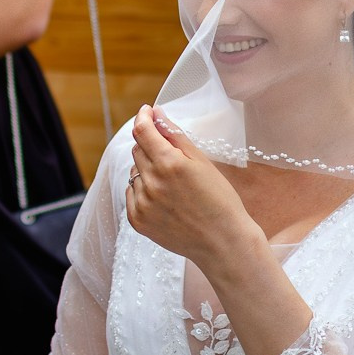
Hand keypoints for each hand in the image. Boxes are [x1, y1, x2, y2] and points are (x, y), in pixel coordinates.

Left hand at [126, 105, 259, 273]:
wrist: (222, 242)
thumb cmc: (219, 200)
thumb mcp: (202, 162)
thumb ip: (175, 135)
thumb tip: (156, 113)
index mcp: (169, 164)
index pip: (143, 130)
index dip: (143, 117)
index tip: (147, 112)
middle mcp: (151, 182)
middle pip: (137, 149)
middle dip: (150, 145)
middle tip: (171, 156)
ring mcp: (142, 203)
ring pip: (133, 172)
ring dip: (147, 169)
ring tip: (172, 184)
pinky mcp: (137, 221)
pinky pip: (130, 193)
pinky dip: (142, 190)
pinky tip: (164, 199)